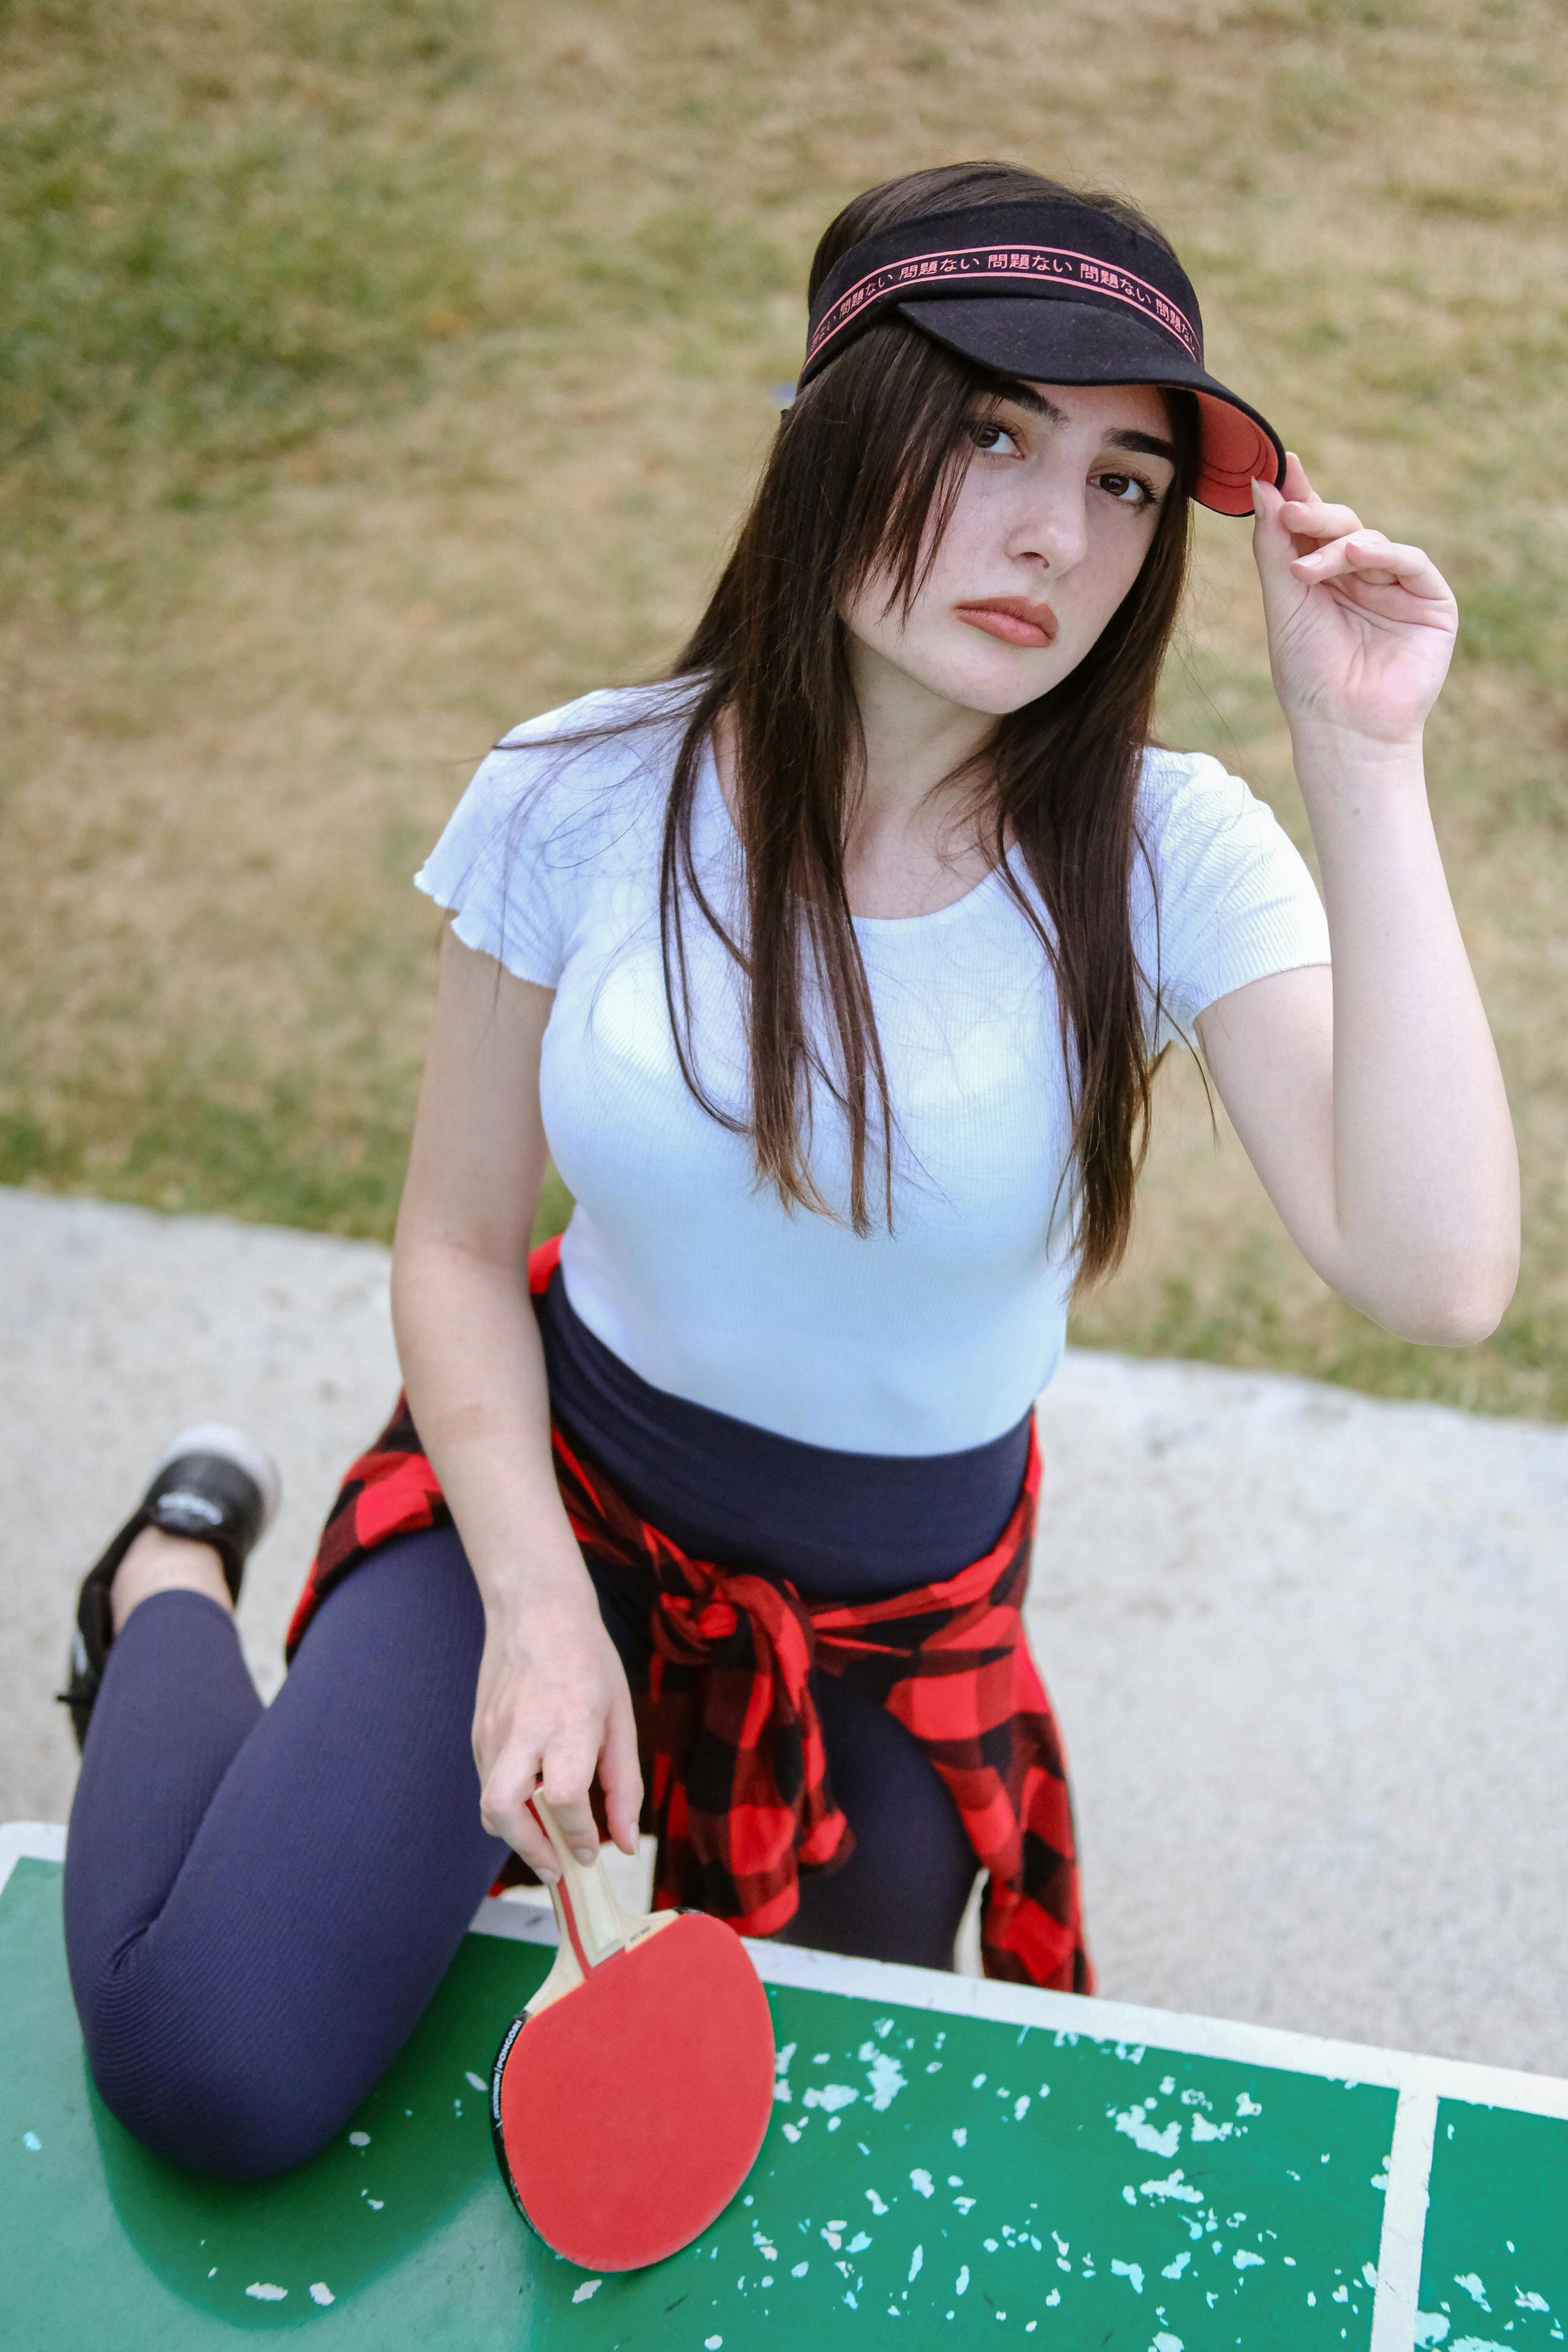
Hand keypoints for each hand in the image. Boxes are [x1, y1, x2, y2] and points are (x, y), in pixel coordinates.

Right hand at [472, 1590, 641, 1876]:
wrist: (536, 1610)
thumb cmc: (588, 1661)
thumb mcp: (621, 1718)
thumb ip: (623, 1785)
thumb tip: (624, 1844)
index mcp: (569, 1722)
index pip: (563, 1798)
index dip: (578, 1835)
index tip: (590, 1852)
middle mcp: (523, 1729)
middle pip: (504, 1809)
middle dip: (530, 1850)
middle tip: (557, 1868)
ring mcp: (492, 1731)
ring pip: (489, 1805)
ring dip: (516, 1835)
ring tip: (546, 1842)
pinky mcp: (477, 1732)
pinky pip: (486, 1785)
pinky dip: (508, 1807)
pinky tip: (533, 1803)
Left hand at [1251, 453, 1457, 754]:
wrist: (1340, 725)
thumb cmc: (1307, 672)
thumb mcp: (1283, 601)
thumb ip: (1274, 544)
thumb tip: (1261, 484)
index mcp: (1325, 577)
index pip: (1314, 526)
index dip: (1299, 496)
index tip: (1278, 466)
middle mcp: (1363, 576)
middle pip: (1343, 525)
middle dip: (1315, 515)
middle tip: (1290, 512)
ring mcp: (1398, 587)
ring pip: (1372, 539)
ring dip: (1340, 544)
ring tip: (1308, 567)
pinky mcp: (1431, 601)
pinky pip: (1410, 561)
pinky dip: (1383, 553)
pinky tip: (1355, 557)